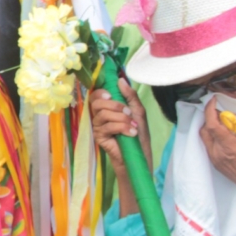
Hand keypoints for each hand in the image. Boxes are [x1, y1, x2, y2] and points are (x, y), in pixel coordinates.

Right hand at [90, 80, 152, 216]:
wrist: (140, 156)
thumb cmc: (139, 135)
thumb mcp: (138, 112)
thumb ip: (130, 96)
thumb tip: (120, 80)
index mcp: (107, 108)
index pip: (96, 95)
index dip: (100, 92)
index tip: (110, 94)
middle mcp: (99, 116)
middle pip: (96, 102)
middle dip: (115, 105)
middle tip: (128, 112)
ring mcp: (98, 127)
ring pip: (102, 114)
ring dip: (121, 118)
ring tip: (132, 126)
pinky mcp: (99, 137)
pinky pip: (107, 126)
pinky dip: (121, 127)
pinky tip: (130, 133)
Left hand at [201, 96, 235, 201]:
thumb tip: (233, 117)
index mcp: (229, 147)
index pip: (212, 125)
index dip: (210, 110)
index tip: (213, 100)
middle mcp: (217, 153)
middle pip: (205, 130)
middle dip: (209, 117)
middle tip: (220, 111)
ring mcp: (214, 159)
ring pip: (204, 138)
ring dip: (210, 127)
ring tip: (224, 123)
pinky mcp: (215, 163)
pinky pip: (208, 146)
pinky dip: (212, 136)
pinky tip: (224, 135)